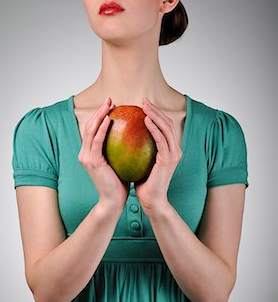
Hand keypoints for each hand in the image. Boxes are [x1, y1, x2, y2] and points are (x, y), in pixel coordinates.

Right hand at [78, 97, 129, 210]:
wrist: (114, 201)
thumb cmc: (120, 184)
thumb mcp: (120, 163)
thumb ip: (121, 150)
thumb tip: (133, 134)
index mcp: (90, 154)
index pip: (93, 130)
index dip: (100, 115)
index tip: (112, 105)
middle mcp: (84, 154)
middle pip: (89, 126)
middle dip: (98, 111)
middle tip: (110, 99)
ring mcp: (86, 158)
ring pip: (90, 130)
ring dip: (99, 115)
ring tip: (109, 104)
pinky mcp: (92, 162)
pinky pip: (97, 141)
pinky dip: (102, 129)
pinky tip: (110, 120)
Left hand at [134, 98, 182, 214]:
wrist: (151, 201)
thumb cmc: (144, 184)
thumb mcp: (142, 163)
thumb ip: (139, 150)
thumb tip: (125, 137)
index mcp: (170, 150)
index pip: (164, 127)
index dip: (155, 114)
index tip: (142, 105)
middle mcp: (175, 150)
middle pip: (167, 123)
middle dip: (156, 110)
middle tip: (143, 100)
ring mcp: (173, 155)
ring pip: (166, 128)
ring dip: (156, 115)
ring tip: (144, 106)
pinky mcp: (168, 160)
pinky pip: (161, 139)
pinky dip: (154, 128)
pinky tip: (145, 120)